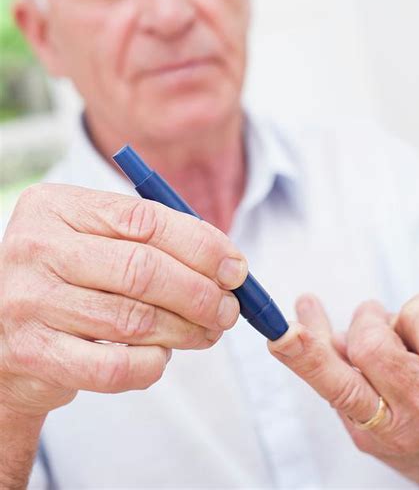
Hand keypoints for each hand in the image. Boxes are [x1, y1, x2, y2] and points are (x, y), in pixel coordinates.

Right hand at [0, 184, 246, 416]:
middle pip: (142, 269)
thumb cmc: (66, 278)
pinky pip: (113, 366)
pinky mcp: (33, 353)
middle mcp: (36, 248)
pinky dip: (151, 365)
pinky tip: (161, 358)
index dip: (200, 243)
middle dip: (200, 292)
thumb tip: (226, 262)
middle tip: (229, 308)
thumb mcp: (92, 239)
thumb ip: (149, 239)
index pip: (143, 218)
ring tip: (207, 332)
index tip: (235, 267)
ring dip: (185, 330)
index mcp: (56, 206)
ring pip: (133, 320)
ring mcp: (29, 301)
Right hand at [269, 293, 418, 487]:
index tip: (283, 335)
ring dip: (397, 322)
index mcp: (379, 431)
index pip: (337, 388)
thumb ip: (335, 372)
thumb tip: (306, 312)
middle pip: (370, 342)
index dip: (307, 358)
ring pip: (401, 316)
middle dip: (365, 323)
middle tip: (372, 327)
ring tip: (412, 348)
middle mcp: (418, 414)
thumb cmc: (417, 435)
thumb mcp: (368, 420)